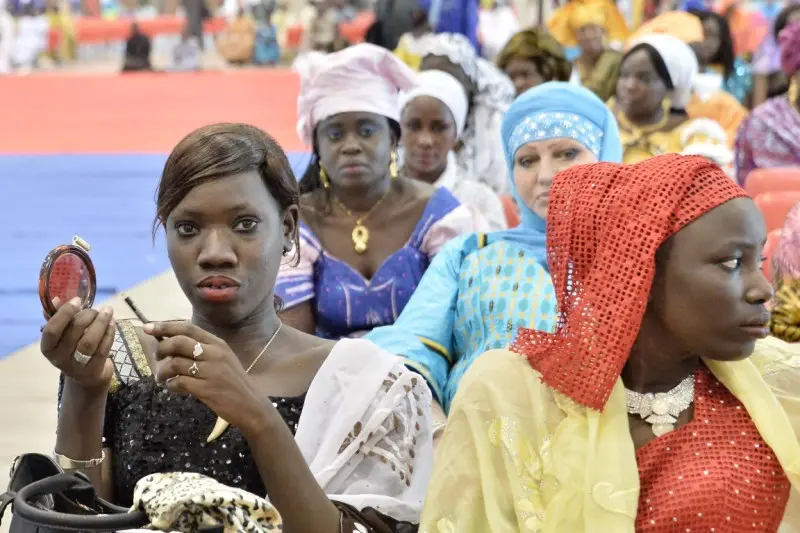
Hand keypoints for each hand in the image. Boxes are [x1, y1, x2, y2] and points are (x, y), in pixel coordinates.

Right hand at [41, 297, 115, 390]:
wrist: (86, 376)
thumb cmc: (73, 348)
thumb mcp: (62, 334)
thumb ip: (57, 316)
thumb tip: (56, 299)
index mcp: (48, 347)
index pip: (52, 330)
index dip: (65, 313)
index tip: (78, 300)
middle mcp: (59, 358)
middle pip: (74, 332)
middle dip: (87, 315)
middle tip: (96, 309)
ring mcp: (77, 366)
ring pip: (89, 341)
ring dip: (101, 322)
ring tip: (108, 311)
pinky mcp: (94, 370)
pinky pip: (103, 349)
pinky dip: (109, 333)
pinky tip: (112, 323)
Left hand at [144, 321, 267, 431]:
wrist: (250, 405)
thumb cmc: (233, 381)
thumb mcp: (223, 359)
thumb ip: (202, 349)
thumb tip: (172, 343)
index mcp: (218, 343)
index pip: (187, 328)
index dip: (165, 326)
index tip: (148, 328)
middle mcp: (214, 353)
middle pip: (178, 342)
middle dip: (161, 348)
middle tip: (157, 357)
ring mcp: (210, 371)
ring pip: (175, 363)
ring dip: (163, 371)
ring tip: (162, 378)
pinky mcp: (206, 389)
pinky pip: (179, 382)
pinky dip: (171, 384)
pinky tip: (172, 387)